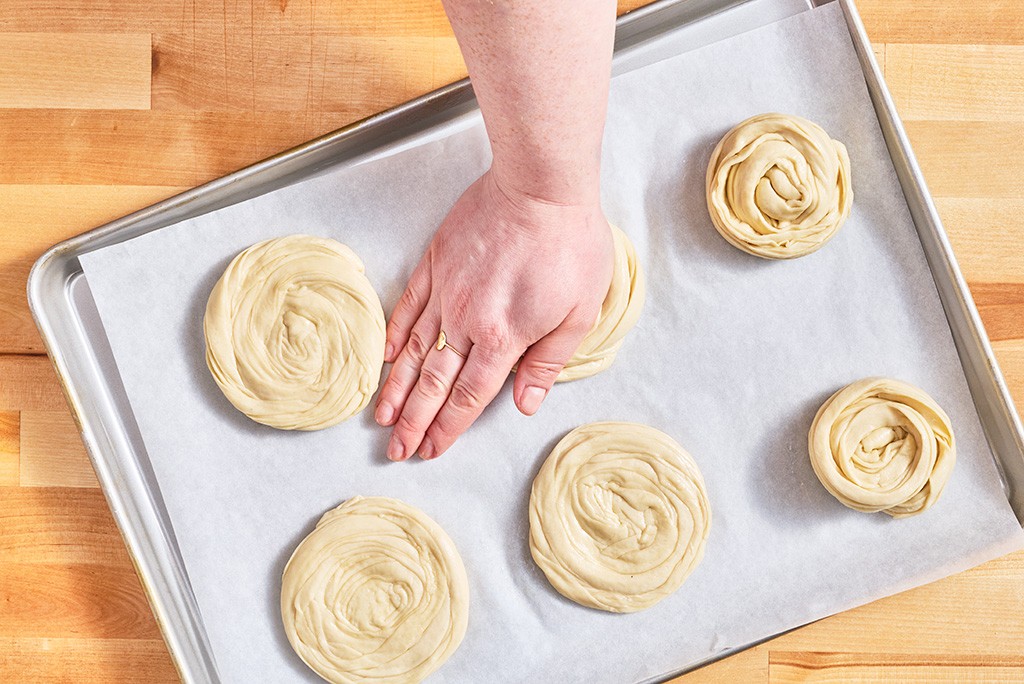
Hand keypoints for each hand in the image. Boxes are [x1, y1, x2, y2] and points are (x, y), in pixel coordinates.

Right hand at [374, 170, 613, 460]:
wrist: (540, 187)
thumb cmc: (568, 245)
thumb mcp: (578, 313)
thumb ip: (547, 363)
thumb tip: (523, 404)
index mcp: (503, 338)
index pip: (469, 396)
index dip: (448, 429)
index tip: (431, 450)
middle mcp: (466, 320)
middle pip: (434, 383)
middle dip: (414, 421)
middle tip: (396, 450)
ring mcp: (446, 290)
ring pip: (414, 350)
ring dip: (397, 388)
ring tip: (381, 416)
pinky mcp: (436, 261)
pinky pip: (408, 305)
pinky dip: (395, 333)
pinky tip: (387, 357)